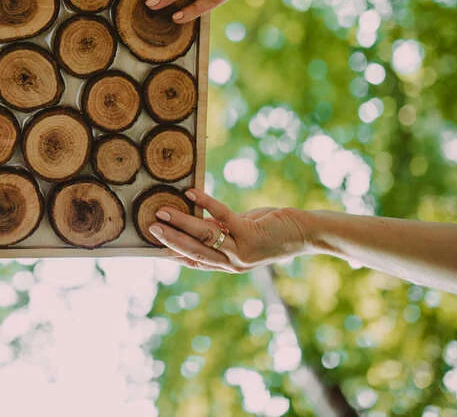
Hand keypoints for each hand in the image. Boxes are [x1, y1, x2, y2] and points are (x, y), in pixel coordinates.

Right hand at [149, 187, 308, 272]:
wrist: (306, 234)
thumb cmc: (272, 229)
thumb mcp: (242, 232)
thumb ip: (220, 230)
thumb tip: (194, 219)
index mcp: (228, 264)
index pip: (194, 262)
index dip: (172, 254)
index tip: (151, 246)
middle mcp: (233, 263)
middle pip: (194, 251)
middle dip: (170, 239)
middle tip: (150, 227)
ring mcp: (241, 251)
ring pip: (204, 237)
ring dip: (181, 222)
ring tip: (162, 211)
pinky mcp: (250, 234)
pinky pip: (223, 217)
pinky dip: (206, 203)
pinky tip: (192, 192)